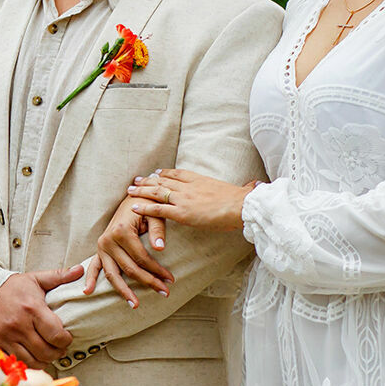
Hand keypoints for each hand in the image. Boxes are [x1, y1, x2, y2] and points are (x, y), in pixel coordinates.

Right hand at [0, 267, 82, 365]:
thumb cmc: (10, 288)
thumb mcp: (35, 279)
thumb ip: (59, 276)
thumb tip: (80, 270)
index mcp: (31, 308)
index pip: (56, 335)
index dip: (65, 340)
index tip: (66, 338)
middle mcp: (18, 325)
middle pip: (45, 352)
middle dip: (57, 353)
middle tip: (58, 348)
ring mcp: (4, 337)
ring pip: (31, 361)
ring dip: (43, 361)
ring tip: (46, 354)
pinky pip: (14, 362)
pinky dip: (25, 363)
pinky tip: (30, 356)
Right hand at [80, 194, 173, 308]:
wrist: (133, 197)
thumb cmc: (146, 205)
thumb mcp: (155, 214)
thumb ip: (157, 231)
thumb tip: (160, 248)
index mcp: (122, 231)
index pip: (142, 258)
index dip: (157, 270)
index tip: (171, 279)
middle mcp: (108, 240)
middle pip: (129, 269)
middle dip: (148, 282)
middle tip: (165, 292)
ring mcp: (102, 246)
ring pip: (113, 273)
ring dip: (124, 291)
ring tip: (136, 304)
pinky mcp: (100, 249)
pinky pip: (94, 266)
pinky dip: (91, 278)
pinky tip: (88, 291)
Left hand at [126, 168, 257, 232]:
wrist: (241, 206)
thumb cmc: (243, 201)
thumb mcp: (240, 190)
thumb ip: (243, 187)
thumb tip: (255, 184)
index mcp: (200, 179)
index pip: (178, 173)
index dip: (165, 173)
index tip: (156, 172)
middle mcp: (189, 186)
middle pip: (163, 180)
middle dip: (148, 180)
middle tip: (136, 180)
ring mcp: (184, 199)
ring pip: (157, 192)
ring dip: (141, 191)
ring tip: (130, 190)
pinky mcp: (182, 213)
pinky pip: (158, 209)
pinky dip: (145, 207)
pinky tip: (134, 207)